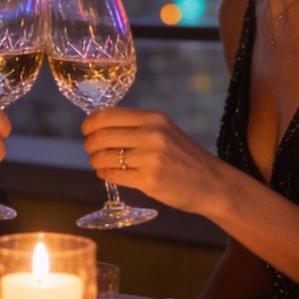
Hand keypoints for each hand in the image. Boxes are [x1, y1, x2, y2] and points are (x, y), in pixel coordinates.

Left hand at [82, 107, 222, 214]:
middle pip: (102, 136)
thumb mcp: (165, 131)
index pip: (107, 115)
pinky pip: (114, 175)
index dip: (90, 124)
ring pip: (105, 157)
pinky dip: (105, 174)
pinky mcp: (149, 180)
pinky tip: (107, 173)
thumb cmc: (184, 156)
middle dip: (90, 144)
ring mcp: (150, 158)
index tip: (86, 130)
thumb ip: (137, 126)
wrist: (212, 183)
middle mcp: (152, 135)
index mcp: (154, 118)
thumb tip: (99, 126)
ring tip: (98, 163)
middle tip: (90, 149)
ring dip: (95, 161)